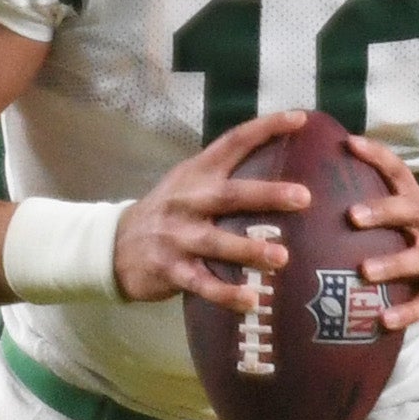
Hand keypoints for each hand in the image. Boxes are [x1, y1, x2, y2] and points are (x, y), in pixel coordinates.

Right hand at [116, 111, 309, 309]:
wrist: (114, 245)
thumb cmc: (168, 212)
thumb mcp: (188, 183)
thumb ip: (224, 176)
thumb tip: (281, 166)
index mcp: (196, 174)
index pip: (233, 142)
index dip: (265, 128)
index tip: (299, 118)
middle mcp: (188, 202)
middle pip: (230, 195)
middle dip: (267, 195)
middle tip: (304, 197)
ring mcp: (178, 237)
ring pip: (216, 242)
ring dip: (249, 250)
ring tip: (282, 258)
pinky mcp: (172, 269)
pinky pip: (202, 283)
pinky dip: (226, 293)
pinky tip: (251, 301)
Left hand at [345, 134, 418, 332]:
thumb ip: (387, 213)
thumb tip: (327, 201)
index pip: (400, 174)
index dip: (378, 156)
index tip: (350, 143)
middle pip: (410, 212)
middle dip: (382, 211)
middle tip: (352, 216)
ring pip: (418, 259)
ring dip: (391, 264)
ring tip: (364, 271)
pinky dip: (406, 312)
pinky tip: (384, 320)